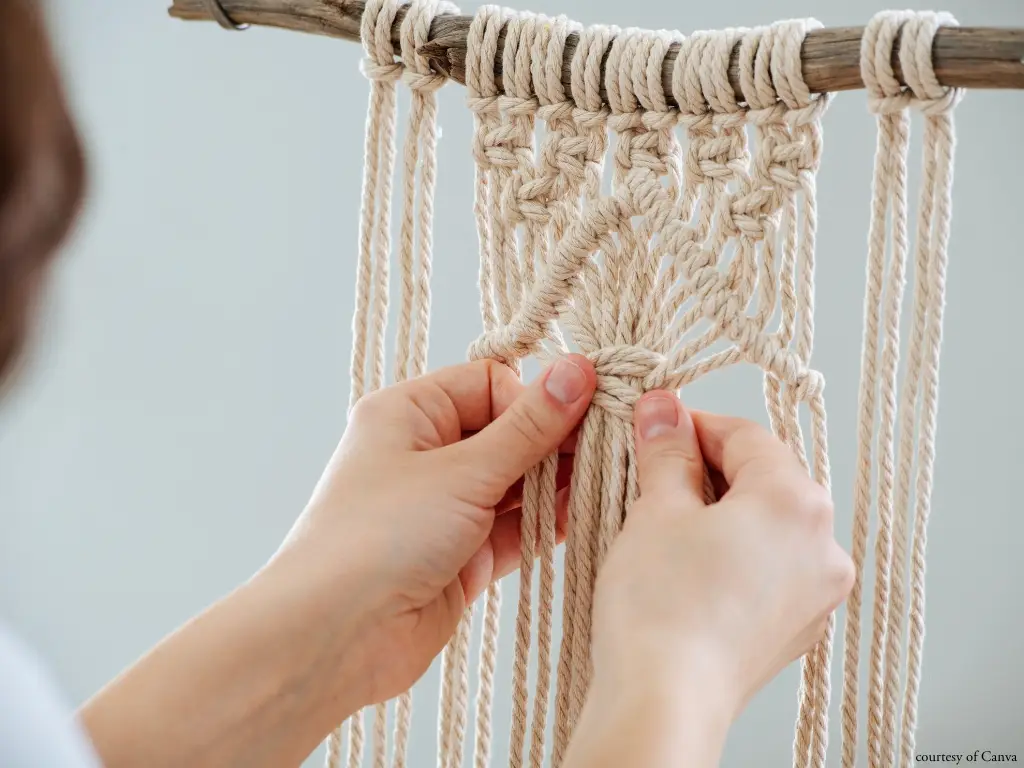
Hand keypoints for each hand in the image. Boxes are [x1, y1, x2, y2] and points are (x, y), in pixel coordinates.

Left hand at [81, 357, 595, 767]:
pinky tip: (585, 514)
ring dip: (557, 484)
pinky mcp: (462, 555)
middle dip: (554, 441)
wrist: (335, 636)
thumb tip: (577, 369)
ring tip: (606, 478)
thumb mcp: (463, 471)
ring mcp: (445, 507)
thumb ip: (528, 427)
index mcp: (409, 413)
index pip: (489, 383)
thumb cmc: (380, 535)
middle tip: (607, 445)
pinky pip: (515, 528)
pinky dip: (547, 523)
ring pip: (516, 482)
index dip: (532, 399)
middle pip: (508, 432)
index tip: (577, 416)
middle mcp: (426, 454)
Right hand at [566, 391, 853, 766]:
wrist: (664, 702)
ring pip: (769, 524)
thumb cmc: (660, 607)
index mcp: (796, 503)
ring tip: (667, 520)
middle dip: (709, 468)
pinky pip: (771, 567)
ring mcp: (817, 592)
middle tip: (654, 471)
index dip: (694, 425)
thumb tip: (664, 410)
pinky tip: (690, 565)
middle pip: (765, 479)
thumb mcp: (656, 510)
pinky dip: (736, 553)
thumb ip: (668, 451)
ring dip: (722, 511)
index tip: (656, 425)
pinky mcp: (798, 628)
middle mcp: (824, 545)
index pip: (747, 436)